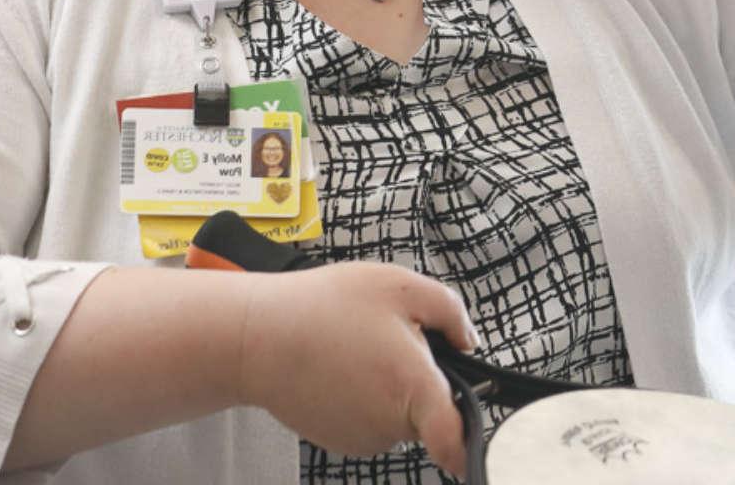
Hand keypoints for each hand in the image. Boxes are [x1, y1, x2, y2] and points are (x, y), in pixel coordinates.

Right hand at [238, 262, 479, 474]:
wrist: (256, 337)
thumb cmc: (325, 308)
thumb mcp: (402, 286)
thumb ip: (451, 313)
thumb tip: (468, 341)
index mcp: (413, 388)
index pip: (454, 440)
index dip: (470, 445)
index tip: (478, 447)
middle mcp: (388, 425)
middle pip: (427, 410)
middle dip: (418, 377)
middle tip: (388, 339)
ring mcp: (360, 437)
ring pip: (397, 414)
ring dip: (388, 387)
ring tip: (355, 348)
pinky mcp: (336, 440)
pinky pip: (368, 419)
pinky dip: (361, 397)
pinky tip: (339, 366)